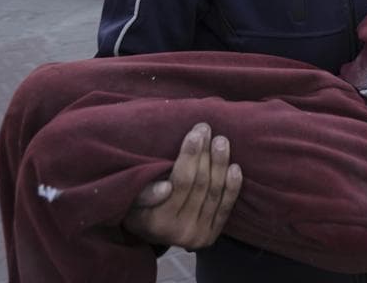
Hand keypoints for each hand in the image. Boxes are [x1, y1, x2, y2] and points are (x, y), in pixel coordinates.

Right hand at [123, 123, 242, 250]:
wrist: (152, 232)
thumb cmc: (138, 206)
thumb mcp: (131, 198)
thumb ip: (144, 193)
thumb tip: (165, 188)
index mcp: (157, 222)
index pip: (180, 182)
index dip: (189, 157)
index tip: (195, 134)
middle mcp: (179, 232)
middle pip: (199, 184)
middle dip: (204, 153)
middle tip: (205, 128)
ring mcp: (197, 236)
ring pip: (214, 193)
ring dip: (220, 164)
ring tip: (221, 140)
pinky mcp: (211, 236)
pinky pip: (225, 208)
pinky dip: (232, 187)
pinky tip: (235, 167)